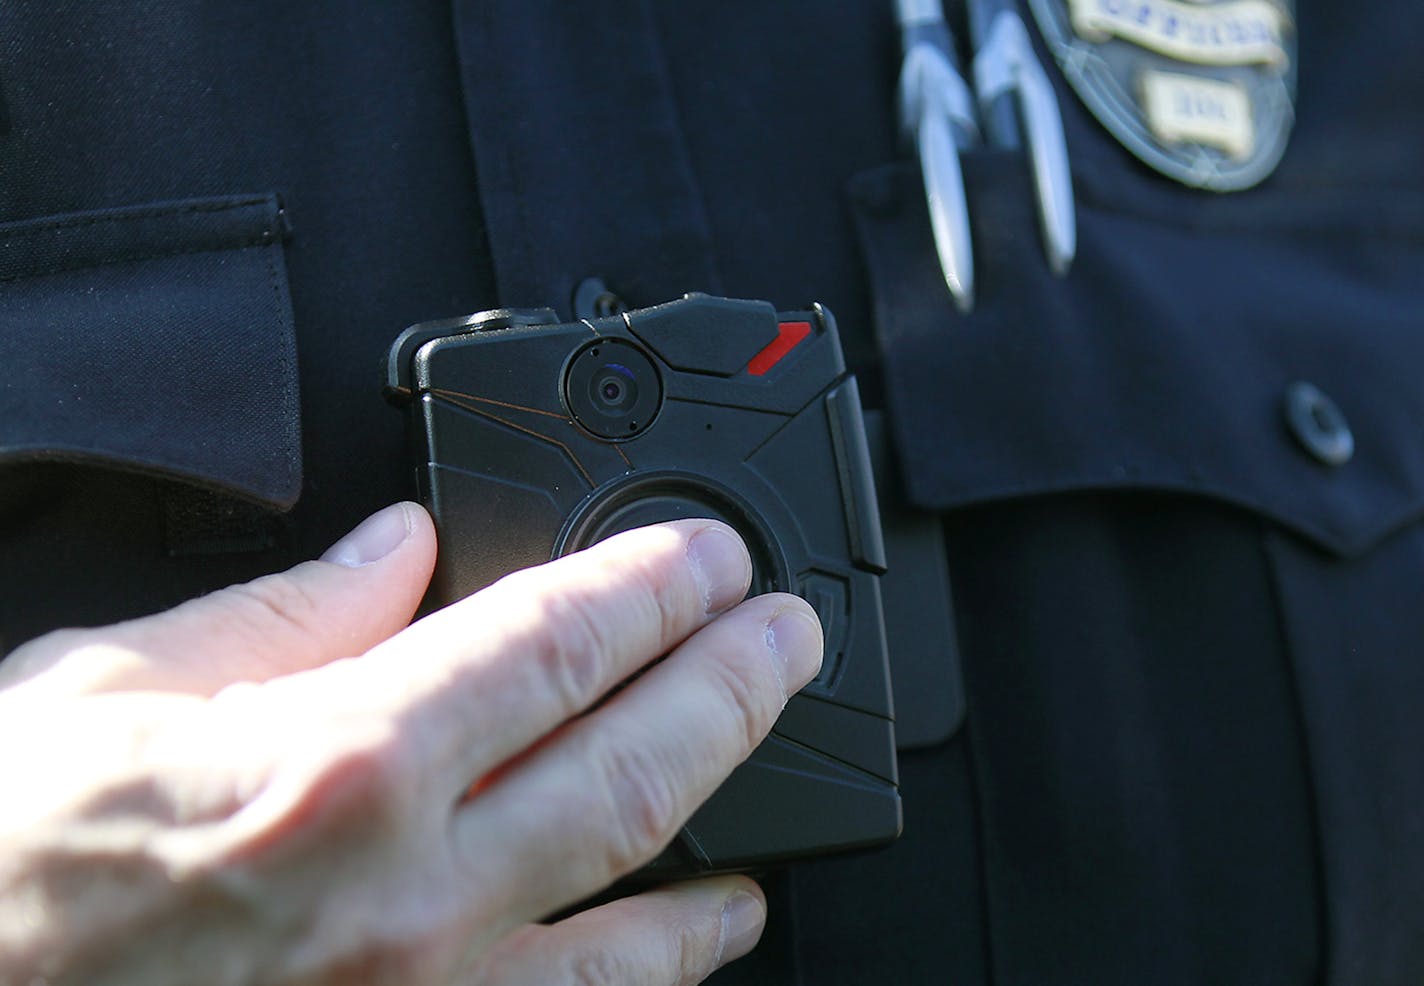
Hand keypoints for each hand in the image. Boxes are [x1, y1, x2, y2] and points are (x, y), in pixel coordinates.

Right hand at [0, 503, 822, 984]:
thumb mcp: (114, 688)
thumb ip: (287, 610)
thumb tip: (398, 544)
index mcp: (334, 763)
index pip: (555, 645)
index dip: (655, 588)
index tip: (707, 559)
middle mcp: (402, 895)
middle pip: (634, 769)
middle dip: (734, 687)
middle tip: (787, 640)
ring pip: (633, 926)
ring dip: (722, 851)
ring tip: (771, 808)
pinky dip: (644, 979)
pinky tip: (682, 950)